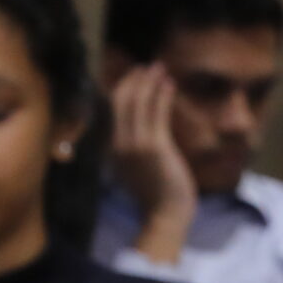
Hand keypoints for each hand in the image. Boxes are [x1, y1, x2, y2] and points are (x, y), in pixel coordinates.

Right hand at [109, 63, 196, 261]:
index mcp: (114, 148)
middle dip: (134, 80)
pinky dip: (162, 95)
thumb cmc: (158, 196)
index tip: (135, 76)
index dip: (123, 89)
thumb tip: (142, 132)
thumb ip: (135, 149)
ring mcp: (136, 144)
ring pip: (139, 103)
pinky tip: (169, 84)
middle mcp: (119, 143)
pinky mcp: (155, 147)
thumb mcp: (139, 169)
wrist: (165, 216)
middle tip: (148, 66)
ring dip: (150, 82)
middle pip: (121, 101)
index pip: (113, 110)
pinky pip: (157, 113)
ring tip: (160, 68)